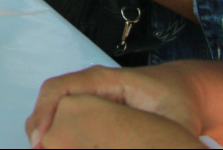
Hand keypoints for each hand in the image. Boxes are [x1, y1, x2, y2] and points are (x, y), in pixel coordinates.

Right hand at [32, 94, 201, 148]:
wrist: (184, 89)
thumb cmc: (179, 101)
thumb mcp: (177, 121)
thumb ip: (163, 138)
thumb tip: (154, 148)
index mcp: (108, 80)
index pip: (64, 88)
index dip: (46, 112)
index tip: (41, 139)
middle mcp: (92, 82)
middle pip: (51, 96)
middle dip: (39, 124)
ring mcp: (89, 92)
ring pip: (54, 106)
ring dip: (44, 129)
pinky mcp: (91, 105)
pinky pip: (64, 113)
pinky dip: (55, 131)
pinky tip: (55, 148)